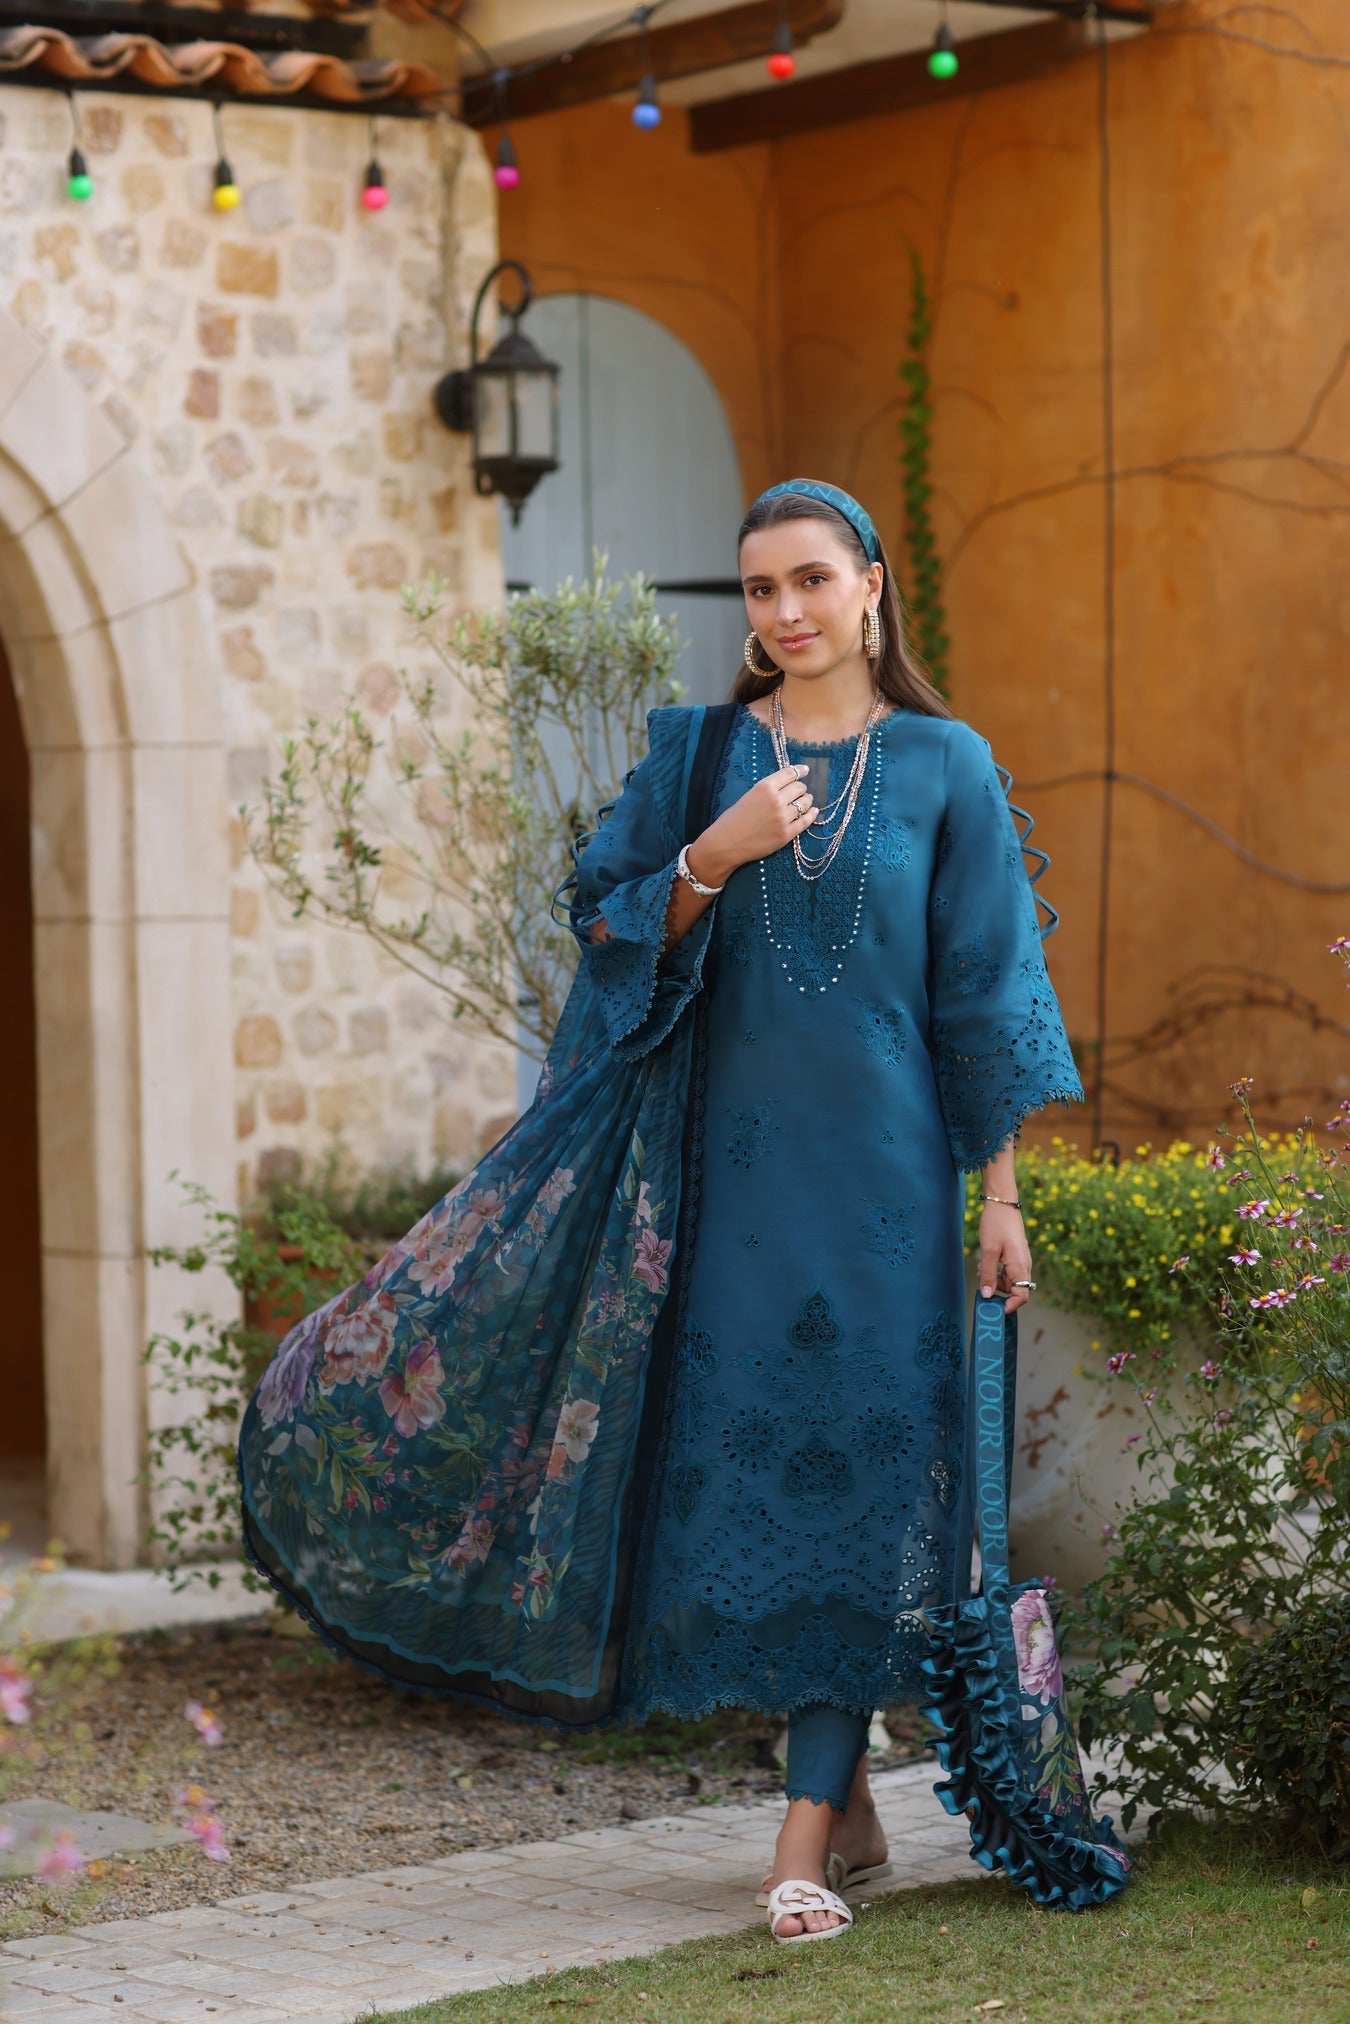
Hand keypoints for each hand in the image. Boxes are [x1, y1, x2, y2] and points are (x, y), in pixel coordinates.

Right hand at [684, 764, 817, 885]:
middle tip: (800, 791)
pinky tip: (813, 812)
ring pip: (805, 803)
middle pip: (800, 788)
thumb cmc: (732, 819)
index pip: (790, 773)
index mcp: (765, 787)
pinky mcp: (786, 834)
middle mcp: (777, 800)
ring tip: (806, 801)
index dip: (800, 770)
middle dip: (801, 788)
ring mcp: (783, 818)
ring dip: (807, 801)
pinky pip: (805, 822)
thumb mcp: (749, 795)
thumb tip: (786, 786)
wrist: (726, 844)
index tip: (805, 770)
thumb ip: (768, 790)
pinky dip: (811, 815)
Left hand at [979, 1205, 1033, 1314]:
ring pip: (1009, 1280)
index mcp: (1020, 1266)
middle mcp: (1024, 1265)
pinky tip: (985, 1263)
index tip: (994, 1307)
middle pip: (1014, 1289)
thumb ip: (989, 1275)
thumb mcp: (989, 1251)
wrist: (1002, 1203)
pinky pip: (1008, 1270)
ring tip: (981, 1268)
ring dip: (995, 1279)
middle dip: (997, 1289)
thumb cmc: (996, 1225)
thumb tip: (987, 1295)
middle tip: (981, 1280)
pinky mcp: (1015, 1255)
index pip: (1022, 1296)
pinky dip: (996, 1270)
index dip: (1010, 1305)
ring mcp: (1020, 1259)